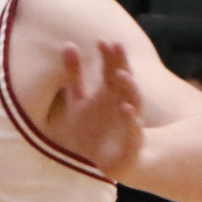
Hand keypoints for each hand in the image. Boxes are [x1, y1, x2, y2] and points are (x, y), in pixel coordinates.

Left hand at [43, 41, 145, 178]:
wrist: (108, 161)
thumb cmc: (92, 129)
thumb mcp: (77, 101)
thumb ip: (74, 75)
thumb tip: (68, 44)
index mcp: (108, 92)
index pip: (110, 68)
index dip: (107, 56)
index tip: (100, 41)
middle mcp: (121, 101)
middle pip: (123, 79)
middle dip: (120, 63)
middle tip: (116, 45)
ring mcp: (129, 120)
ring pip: (133, 99)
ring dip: (129, 87)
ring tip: (121, 74)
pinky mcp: (132, 139)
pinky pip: (133, 128)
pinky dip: (130, 118)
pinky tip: (125, 108)